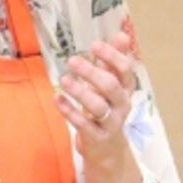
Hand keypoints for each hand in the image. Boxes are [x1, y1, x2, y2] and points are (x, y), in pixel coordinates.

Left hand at [55, 31, 134, 152]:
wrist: (108, 148)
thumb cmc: (106, 109)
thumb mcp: (111, 85)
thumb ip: (113, 62)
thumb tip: (121, 35)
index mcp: (126, 89)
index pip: (125, 70)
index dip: (112, 57)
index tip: (95, 45)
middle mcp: (122, 104)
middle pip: (112, 86)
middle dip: (92, 73)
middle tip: (73, 60)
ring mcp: (111, 122)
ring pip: (98, 106)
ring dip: (80, 92)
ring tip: (64, 80)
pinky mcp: (97, 136)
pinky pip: (83, 124)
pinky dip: (69, 111)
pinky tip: (56, 98)